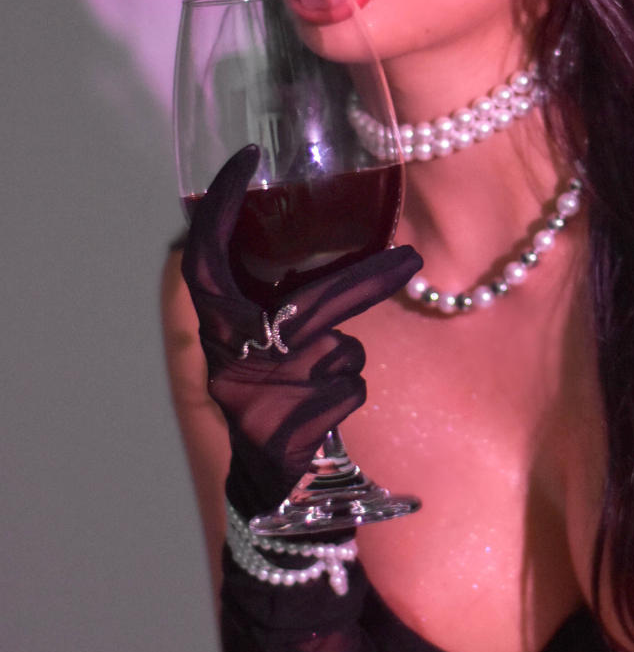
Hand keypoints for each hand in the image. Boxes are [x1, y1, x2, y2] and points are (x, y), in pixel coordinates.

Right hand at [181, 145, 421, 515]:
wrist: (271, 493)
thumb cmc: (279, 400)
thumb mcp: (269, 342)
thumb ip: (283, 295)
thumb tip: (334, 232)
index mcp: (216, 326)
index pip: (204, 256)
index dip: (221, 207)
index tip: (246, 158)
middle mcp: (225, 358)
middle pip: (299, 305)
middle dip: (360, 284)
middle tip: (411, 262)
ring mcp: (253, 399)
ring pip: (335, 350)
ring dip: (348, 359)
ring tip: (331, 379)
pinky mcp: (284, 435)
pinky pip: (347, 392)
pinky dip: (350, 394)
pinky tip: (327, 414)